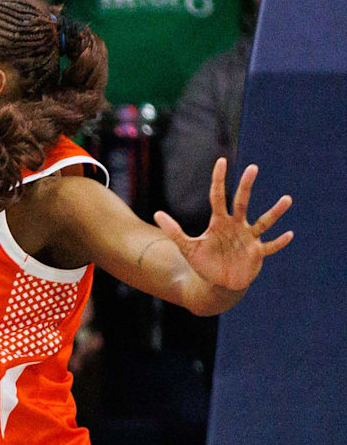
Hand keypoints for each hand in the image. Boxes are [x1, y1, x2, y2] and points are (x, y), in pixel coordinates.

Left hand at [153, 158, 292, 292]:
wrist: (218, 283)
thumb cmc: (205, 262)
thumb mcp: (187, 247)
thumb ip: (174, 231)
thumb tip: (156, 214)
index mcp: (219, 222)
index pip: (218, 196)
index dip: (218, 180)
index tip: (221, 161)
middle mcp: (236, 226)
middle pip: (242, 202)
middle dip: (245, 186)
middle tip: (252, 168)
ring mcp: (248, 239)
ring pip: (264, 222)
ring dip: (275, 212)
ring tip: (286, 199)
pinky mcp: (257, 253)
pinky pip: (270, 246)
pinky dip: (279, 242)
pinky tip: (289, 234)